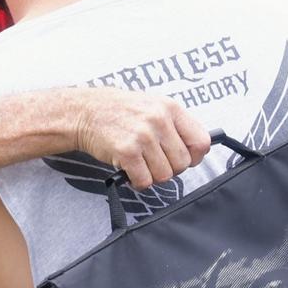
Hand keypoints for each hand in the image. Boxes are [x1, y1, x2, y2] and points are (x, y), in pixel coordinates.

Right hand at [74, 88, 210, 190]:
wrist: (86, 112)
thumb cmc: (120, 111)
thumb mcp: (153, 106)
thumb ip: (175, 125)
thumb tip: (197, 149)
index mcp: (170, 108)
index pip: (201, 141)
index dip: (195, 156)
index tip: (185, 159)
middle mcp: (159, 120)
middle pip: (182, 163)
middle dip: (170, 169)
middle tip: (155, 162)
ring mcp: (143, 136)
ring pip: (165, 175)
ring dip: (152, 176)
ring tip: (141, 164)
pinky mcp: (127, 152)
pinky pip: (145, 181)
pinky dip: (138, 181)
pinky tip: (130, 170)